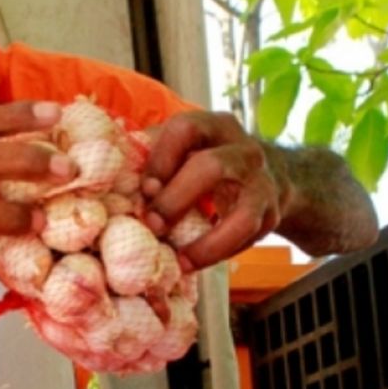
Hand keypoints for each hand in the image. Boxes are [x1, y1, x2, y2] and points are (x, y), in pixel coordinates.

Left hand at [141, 111, 285, 268]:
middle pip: (212, 167)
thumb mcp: (187, 148)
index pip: (186, 130)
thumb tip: (115, 178)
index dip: (160, 160)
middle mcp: (244, 150)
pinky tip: (193, 262)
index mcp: (216, 126)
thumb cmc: (210, 162)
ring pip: (243, 216)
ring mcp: (263, 184)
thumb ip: (155, 156)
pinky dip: (218, 254)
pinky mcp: (271, 215)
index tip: (143, 190)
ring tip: (179, 259)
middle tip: (152, 225)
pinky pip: (246, 239)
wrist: (271, 176)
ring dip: (208, 243)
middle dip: (177, 200)